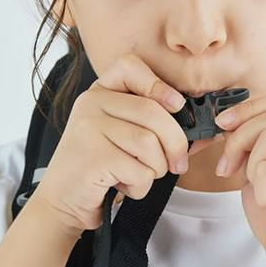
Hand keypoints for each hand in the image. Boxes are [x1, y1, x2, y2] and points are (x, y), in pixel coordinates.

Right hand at [33, 53, 220, 235]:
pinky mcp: (91, 158)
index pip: (130, 66)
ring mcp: (88, 129)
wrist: (63, 200)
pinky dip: (141, 186)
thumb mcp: (123, 134)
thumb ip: (153, 124)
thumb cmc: (102, 166)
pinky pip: (138, 170)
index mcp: (100, 92)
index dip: (158, 85)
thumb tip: (201, 129)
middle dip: (175, 143)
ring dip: (156, 169)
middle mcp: (90, 103)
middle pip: (153, 112)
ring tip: (139, 175)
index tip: (176, 106)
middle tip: (177, 164)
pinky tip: (124, 186)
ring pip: (149, 143)